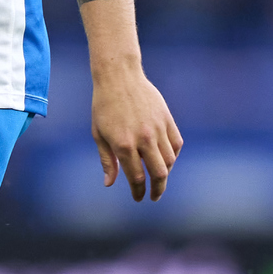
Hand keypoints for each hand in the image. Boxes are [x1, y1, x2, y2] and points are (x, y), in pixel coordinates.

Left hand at [91, 68, 182, 201]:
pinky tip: (165, 158)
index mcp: (123, 144)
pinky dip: (173, 155)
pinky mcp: (166, 119)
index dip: (138, 192)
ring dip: (165, 173)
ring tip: (157, 176)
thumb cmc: (104, 105)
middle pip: (159, 174)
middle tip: (154, 196)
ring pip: (169, 161)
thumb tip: (109, 184)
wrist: (119, 75)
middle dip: (157, 190)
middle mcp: (143, 138)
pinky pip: (175, 144)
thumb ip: (107, 160)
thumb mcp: (98, 133)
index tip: (138, 198)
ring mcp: (157, 128)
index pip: (136, 178)